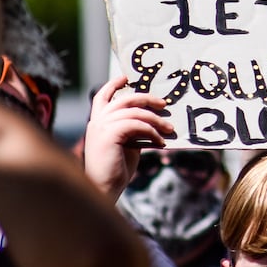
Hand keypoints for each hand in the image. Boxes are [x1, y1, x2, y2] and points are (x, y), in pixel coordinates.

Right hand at [82, 75, 174, 197]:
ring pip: (134, 112)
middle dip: (146, 98)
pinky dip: (152, 132)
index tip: (126, 77)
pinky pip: (137, 125)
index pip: (102, 96)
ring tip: (169, 129)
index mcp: (97, 122)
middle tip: (164, 104)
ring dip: (156, 120)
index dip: (113, 85)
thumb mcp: (126, 144)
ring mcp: (101, 126)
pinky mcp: (109, 134)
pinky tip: (161, 142)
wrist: (104, 188)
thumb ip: (132, 130)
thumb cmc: (116, 169)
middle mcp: (97, 121)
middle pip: (124, 100)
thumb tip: (152, 122)